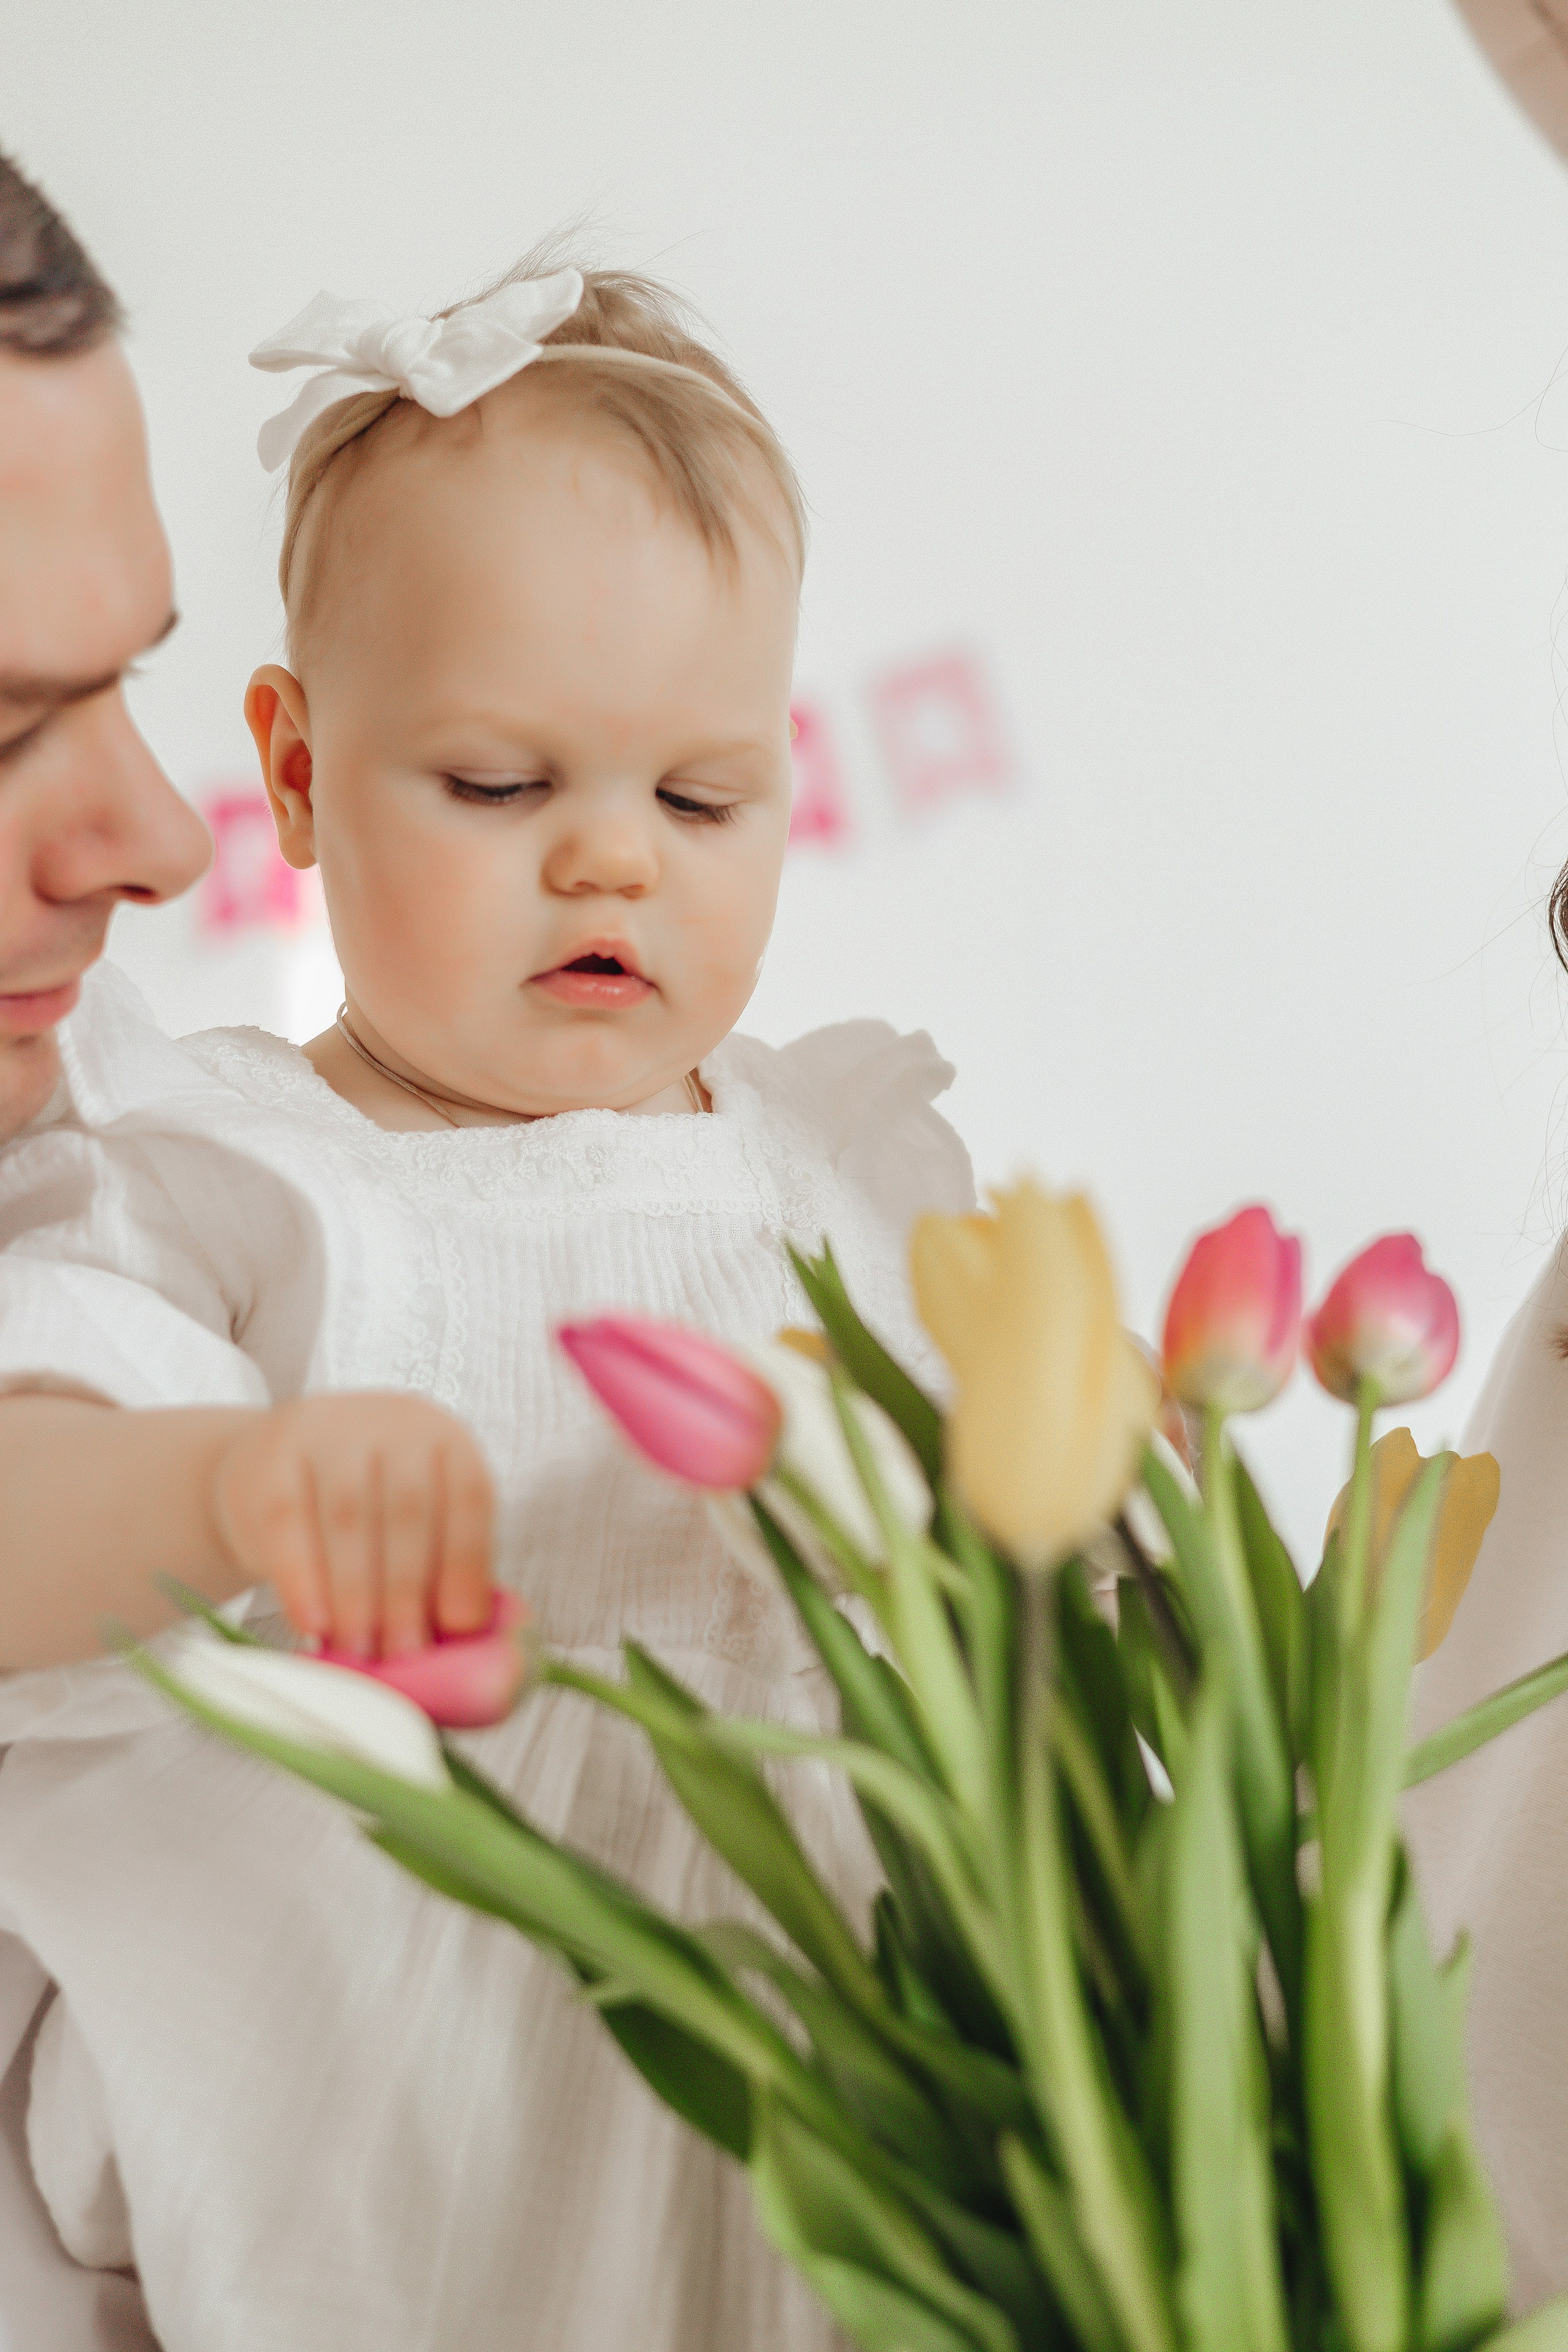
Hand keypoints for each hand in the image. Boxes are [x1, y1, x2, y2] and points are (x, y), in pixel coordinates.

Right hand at [210, 1393, 494, 1657]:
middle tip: (401, 1654)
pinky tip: (312, 1624)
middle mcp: (393, 1421)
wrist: (276, 1465)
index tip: (458, 1626)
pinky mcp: (271, 1456)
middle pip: (407, 1511)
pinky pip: (288, 1523)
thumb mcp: (417, 1522)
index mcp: (446, 1438)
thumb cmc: (368, 1509)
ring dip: (356, 1595)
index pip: (469, 1495)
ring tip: (359, 1651)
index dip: (466, 1562)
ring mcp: (329, 1430)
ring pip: (348, 1519)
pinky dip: (301, 1580)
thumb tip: (466, 1639)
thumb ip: (444, 1569)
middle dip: (406, 1592)